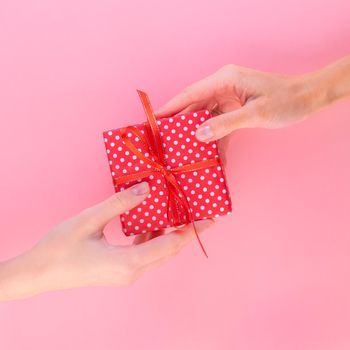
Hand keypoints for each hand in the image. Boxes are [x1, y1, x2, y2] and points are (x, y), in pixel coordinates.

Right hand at [0, 182, 211, 300]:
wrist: (39, 272)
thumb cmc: (60, 248)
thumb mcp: (90, 220)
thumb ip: (120, 203)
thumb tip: (146, 188)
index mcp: (128, 262)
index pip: (170, 245)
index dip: (191, 231)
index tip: (210, 219)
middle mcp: (132, 272)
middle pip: (168, 251)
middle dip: (186, 231)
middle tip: (200, 213)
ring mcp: (126, 274)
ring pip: (157, 253)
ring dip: (169, 234)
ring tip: (178, 213)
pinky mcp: (120, 271)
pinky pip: (145, 254)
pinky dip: (153, 238)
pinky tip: (151, 222)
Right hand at [156, 59, 349, 140]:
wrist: (307, 99)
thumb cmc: (284, 101)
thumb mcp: (255, 114)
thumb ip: (225, 124)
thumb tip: (198, 135)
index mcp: (225, 80)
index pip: (191, 94)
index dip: (171, 107)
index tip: (154, 120)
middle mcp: (223, 87)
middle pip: (195, 107)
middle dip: (181, 125)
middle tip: (166, 141)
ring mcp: (229, 99)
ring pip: (205, 118)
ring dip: (198, 135)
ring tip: (184, 153)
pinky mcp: (235, 110)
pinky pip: (219, 125)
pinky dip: (216, 140)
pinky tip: (212, 156)